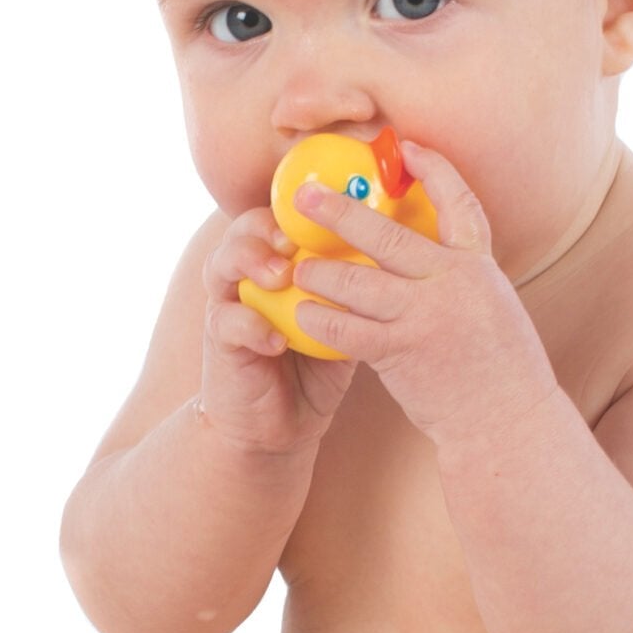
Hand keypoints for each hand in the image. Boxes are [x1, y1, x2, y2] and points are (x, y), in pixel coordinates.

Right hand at [199, 204, 357, 454]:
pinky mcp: (220, 342)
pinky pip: (228, 321)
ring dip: (252, 263)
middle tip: (294, 238)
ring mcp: (229, 305)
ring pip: (222, 263)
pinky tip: (276, 340)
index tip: (331, 207)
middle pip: (245, 228)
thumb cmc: (315, 368)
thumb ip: (361, 287)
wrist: (279, 427)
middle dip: (269, 226)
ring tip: (280, 275)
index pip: (282, 216)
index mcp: (280, 262)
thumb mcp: (346, 321)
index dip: (299, 205)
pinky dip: (251, 326)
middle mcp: (249, 276)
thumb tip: (413, 253)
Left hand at [285, 139, 559, 451]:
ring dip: (322, 271)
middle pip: (389, 235)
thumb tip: (423, 260)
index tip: (407, 147)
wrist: (508, 422)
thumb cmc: (499, 372)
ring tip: (297, 265)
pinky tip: (302, 314)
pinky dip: (322, 320)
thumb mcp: (492, 309)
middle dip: (343, 212)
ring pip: (360, 280)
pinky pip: (350, 328)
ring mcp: (428, 314)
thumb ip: (461, 280)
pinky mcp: (404, 350)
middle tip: (306, 196)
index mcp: (480, 267)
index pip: (459, 204)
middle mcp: (455, 281)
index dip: (434, 171)